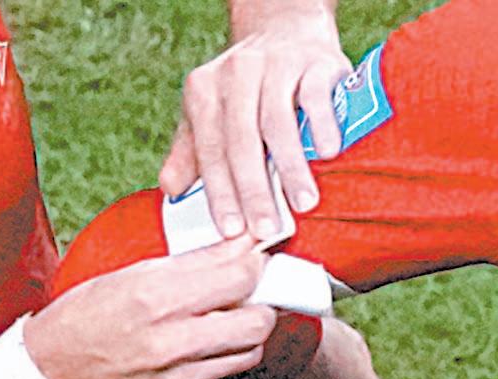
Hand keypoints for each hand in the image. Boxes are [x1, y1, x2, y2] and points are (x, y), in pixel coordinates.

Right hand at [25, 237, 274, 378]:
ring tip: (226, 320)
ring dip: (246, 334)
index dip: (254, 265)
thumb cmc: (86, 316)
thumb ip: (194, 262)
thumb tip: (240, 246)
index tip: (253, 260)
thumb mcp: (132, 274)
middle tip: (248, 295)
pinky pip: (222, 374)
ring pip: (249, 353)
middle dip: (261, 304)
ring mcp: (178, 376)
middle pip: (257, 323)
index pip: (238, 278)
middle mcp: (170, 341)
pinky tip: (199, 345)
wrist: (53, 373)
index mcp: (155, 298)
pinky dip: (221, 356)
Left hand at [159, 7, 350, 240]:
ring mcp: (276, 65)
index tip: (232, 230)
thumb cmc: (250, 90)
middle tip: (267, 228)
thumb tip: (169, 189)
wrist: (286, 29)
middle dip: (254, 189)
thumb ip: (192, 154)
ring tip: (304, 204)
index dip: (220, 193)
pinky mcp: (315, 62)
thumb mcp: (212, 115)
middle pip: (242, 140)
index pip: (210, 150)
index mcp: (204, 92)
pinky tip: (328, 154)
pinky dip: (322, 125)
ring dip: (291, 167)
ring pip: (278, 122)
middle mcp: (236, 74)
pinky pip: (316, 96)